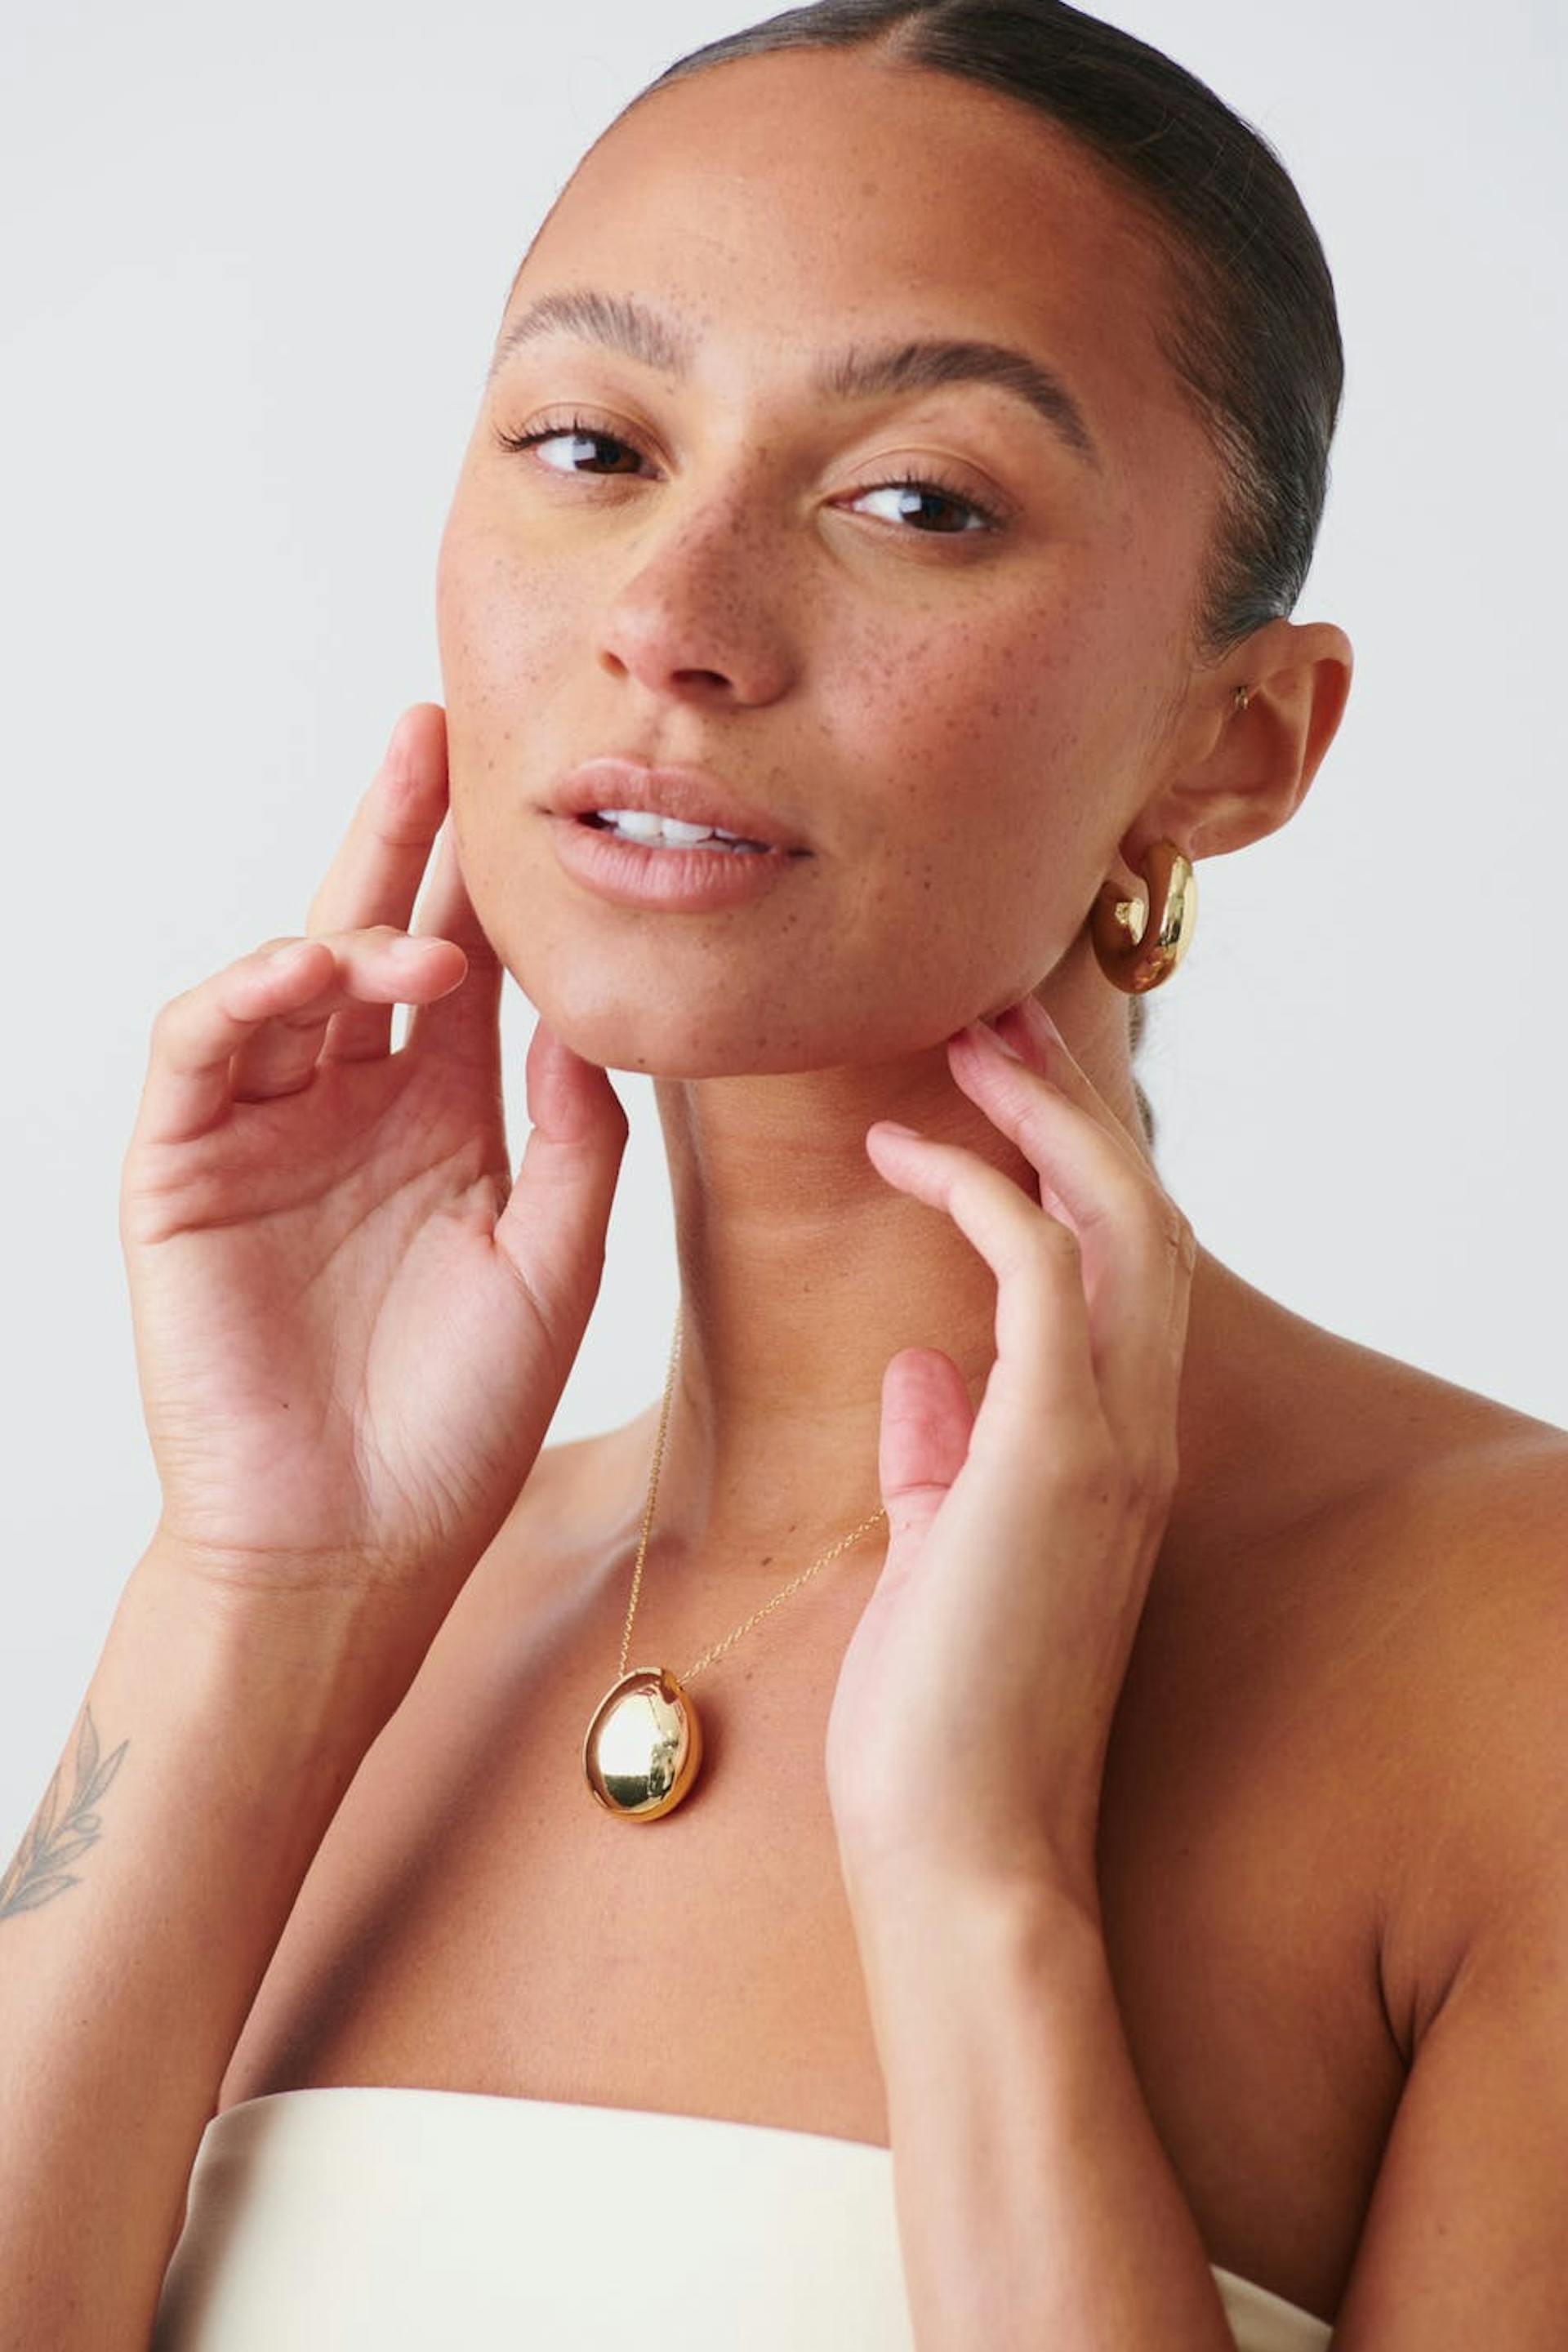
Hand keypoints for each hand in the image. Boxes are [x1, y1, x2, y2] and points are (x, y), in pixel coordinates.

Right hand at [119, 704, 627, 1663]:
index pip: (467, 975)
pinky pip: (203, 1052)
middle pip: (374, 939)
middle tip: (436, 732)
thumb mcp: (555, 1268)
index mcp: (444, 1124)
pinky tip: (313, 974)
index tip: (542, 795)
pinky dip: (247, 995)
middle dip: (401, 839)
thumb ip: (577, 1143)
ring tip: (419, 934)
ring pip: (288, 978)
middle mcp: (353, 1109)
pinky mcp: (184, 1171)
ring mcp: (264, 1133)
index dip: (494, 888)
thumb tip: (592, 1025)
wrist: (352, 1548)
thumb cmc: (458, 1422)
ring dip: (346, 929)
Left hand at [824, 992, 1196, 1921]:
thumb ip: (945, 1457)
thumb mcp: (938, 1557)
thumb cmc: (938, 1720)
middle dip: (1072, 1100)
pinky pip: (1038, 1273)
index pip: (1115, 1265)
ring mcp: (1110, 1438)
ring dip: (1048, 1113)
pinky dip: (981, 1193)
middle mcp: (1135, 1427)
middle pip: (1139, 1210)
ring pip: (1120, 1217)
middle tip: (998, 1006)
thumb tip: (922, 1372)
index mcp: (1108, 1449)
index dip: (1065, 1160)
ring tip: (972, 1031)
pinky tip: (908, 1149)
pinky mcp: (1055, 1451)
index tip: (993, 1082)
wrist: (958, 1853)